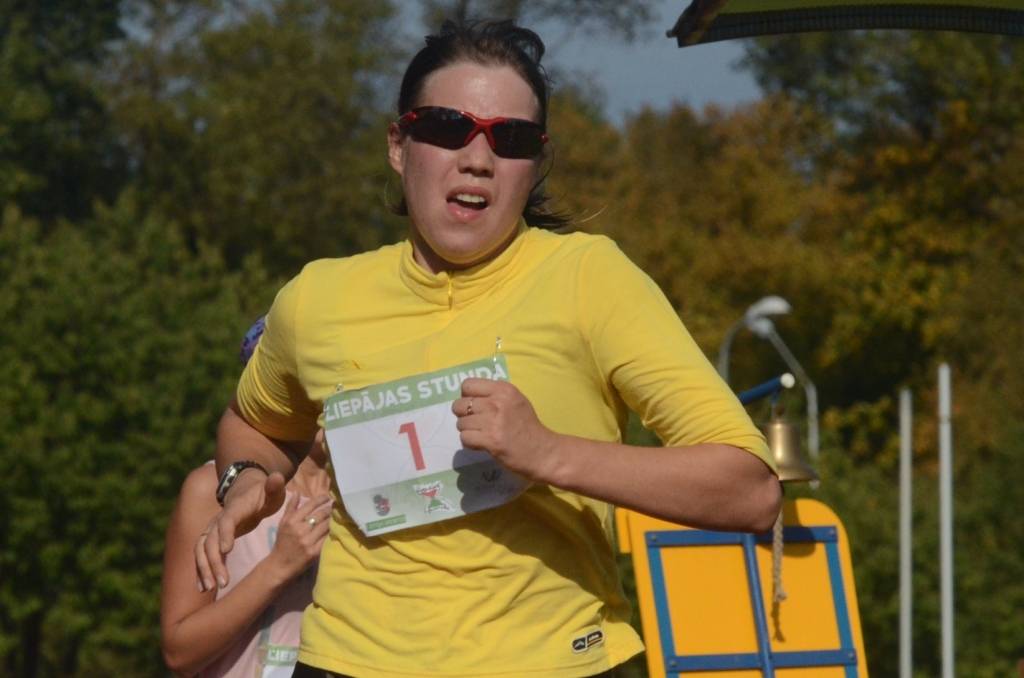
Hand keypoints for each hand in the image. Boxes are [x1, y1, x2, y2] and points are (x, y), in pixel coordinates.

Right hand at [195, 470, 285, 590]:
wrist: (245, 490)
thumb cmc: (263, 493)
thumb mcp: (272, 490)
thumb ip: (274, 486)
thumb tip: (277, 478)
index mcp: (234, 509)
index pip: (227, 521)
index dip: (226, 534)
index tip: (228, 550)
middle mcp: (218, 520)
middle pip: (211, 541)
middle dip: (214, 561)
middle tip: (223, 581)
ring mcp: (212, 530)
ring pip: (201, 550)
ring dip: (204, 569)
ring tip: (211, 588)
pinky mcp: (211, 539)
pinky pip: (201, 555)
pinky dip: (201, 570)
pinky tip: (204, 587)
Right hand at [265, 493, 332, 580]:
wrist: (280, 565)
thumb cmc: (282, 542)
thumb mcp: (283, 523)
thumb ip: (291, 507)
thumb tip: (297, 492)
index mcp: (292, 521)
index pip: (310, 505)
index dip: (321, 499)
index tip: (328, 496)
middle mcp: (300, 529)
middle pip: (320, 515)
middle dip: (329, 509)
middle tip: (335, 506)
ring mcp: (308, 541)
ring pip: (326, 525)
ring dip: (332, 519)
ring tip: (337, 516)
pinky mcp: (314, 552)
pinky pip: (327, 538)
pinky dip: (331, 532)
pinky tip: (335, 528)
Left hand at [452, 379, 560, 481]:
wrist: (542, 451)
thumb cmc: (528, 426)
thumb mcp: (516, 400)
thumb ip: (495, 395)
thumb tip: (469, 396)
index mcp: (503, 389)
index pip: (468, 385)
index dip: (466, 396)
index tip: (474, 406)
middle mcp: (497, 402)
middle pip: (460, 404)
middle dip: (463, 415)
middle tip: (475, 423)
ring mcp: (493, 422)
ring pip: (461, 423)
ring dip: (467, 430)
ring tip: (480, 434)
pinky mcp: (490, 440)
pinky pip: (465, 438)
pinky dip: (469, 443)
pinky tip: (480, 444)